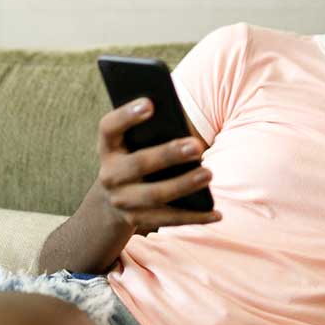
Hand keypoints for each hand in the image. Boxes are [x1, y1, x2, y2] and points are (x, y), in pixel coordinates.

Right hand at [95, 97, 222, 234]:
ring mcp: (122, 201)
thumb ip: (150, 131)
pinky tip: (217, 213)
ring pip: (154, 195)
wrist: (112, 201)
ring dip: (183, 185)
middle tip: (197, 145)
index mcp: (108, 148)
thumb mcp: (132, 143)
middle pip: (138, 164)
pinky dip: (195, 217)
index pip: (109, 128)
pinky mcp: (137, 221)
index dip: (127, 115)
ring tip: (208, 174)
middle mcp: (110, 175)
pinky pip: (169, 219)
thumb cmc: (134, 157)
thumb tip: (183, 125)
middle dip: (168, 155)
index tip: (150, 103)